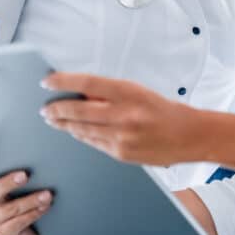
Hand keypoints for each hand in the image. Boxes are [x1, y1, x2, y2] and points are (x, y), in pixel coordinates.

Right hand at [0, 161, 51, 234]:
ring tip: (46, 195)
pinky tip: (43, 208)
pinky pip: (17, 223)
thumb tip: (34, 159)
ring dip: (30, 201)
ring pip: (9, 209)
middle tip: (25, 176)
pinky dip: (33, 214)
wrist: (33, 225)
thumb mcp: (20, 185)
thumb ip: (18, 175)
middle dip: (9, 183)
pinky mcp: (2, 233)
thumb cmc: (24, 198)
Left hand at [40, 73, 205, 165]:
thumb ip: (108, 93)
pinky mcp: (121, 153)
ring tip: (53, 120)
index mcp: (128, 92)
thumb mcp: (137, 91)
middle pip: (78, 110)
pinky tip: (74, 132)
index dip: (62, 81)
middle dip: (56, 109)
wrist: (189, 136)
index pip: (86, 83)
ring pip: (82, 129)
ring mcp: (121, 136)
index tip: (47, 81)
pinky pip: (93, 143)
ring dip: (64, 124)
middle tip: (44, 109)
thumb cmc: (164, 110)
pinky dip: (81, 136)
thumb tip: (78, 92)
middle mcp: (123, 114)